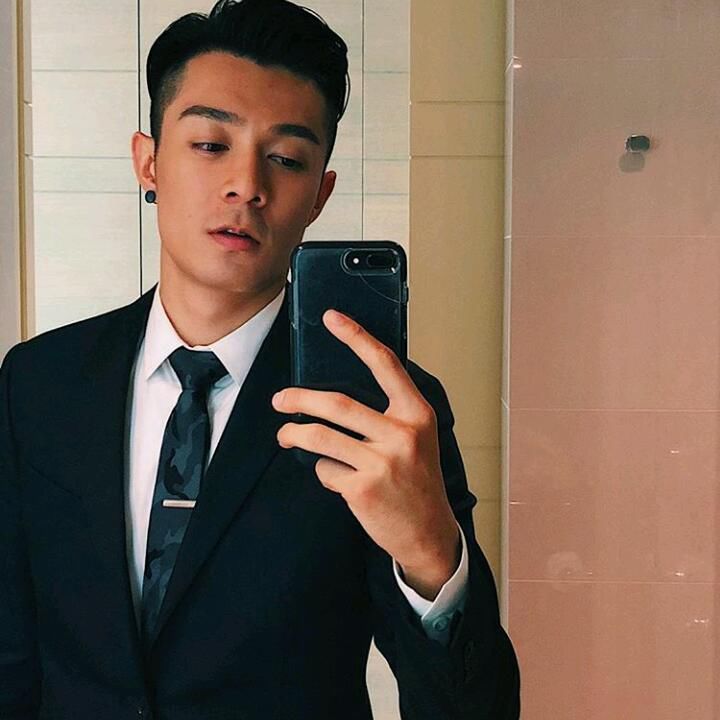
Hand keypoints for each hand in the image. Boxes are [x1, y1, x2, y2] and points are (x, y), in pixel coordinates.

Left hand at [272, 309, 459, 599]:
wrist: (428, 533)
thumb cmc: (418, 481)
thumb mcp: (416, 439)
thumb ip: (388, 414)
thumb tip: (338, 396)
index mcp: (417, 414)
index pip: (385, 365)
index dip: (356, 337)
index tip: (332, 318)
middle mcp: (402, 434)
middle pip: (338, 404)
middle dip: (300, 398)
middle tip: (280, 400)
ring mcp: (382, 462)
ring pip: (321, 436)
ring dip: (294, 433)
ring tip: (285, 434)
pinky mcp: (362, 489)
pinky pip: (325, 469)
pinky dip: (322, 470)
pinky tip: (333, 476)